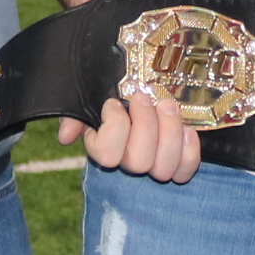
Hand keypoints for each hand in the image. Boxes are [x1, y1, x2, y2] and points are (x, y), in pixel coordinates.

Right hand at [59, 89, 199, 182]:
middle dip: (145, 125)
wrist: (144, 83)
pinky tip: (187, 129)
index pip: (106, 154)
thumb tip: (66, 137)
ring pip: (163, 168)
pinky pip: (185, 171)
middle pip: (138, 162)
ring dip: (169, 133)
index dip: (114, 128)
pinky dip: (189, 151)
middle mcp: (128, 160)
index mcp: (104, 145)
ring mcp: (155, 163)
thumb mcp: (90, 93)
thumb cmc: (115, 89)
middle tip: (144, 98)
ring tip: (167, 105)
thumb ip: (75, 113)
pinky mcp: (180, 161)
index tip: (114, 103)